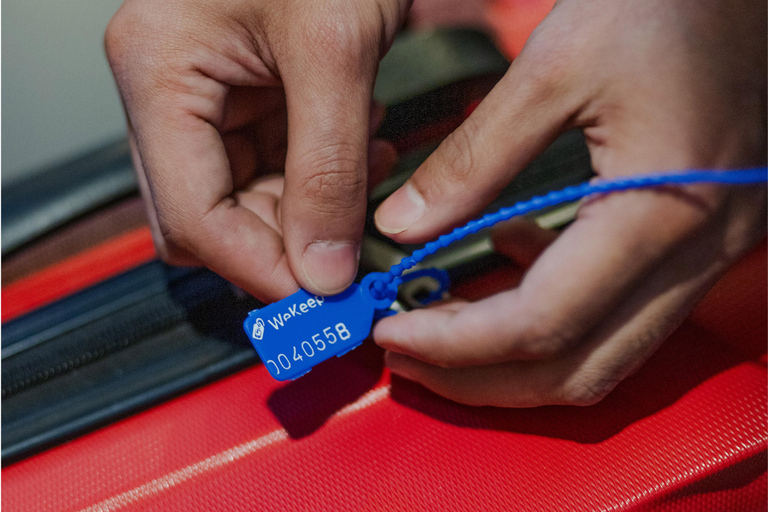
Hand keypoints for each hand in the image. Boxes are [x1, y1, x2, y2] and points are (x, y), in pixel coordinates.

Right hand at [105, 0, 405, 300]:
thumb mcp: (334, 51)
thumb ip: (327, 170)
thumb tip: (321, 270)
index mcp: (157, 74)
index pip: (193, 216)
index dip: (259, 268)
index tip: (321, 301)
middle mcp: (169, 90)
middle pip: (211, 216)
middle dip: (283, 244)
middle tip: (349, 264)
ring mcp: (207, 93)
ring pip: (247, 197)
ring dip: (309, 210)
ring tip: (366, 183)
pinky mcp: (249, 91)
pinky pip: (275, 163)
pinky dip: (321, 176)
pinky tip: (364, 150)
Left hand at [373, 0, 766, 405]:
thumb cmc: (667, 1)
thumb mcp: (554, 67)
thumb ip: (473, 159)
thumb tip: (402, 226)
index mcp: (661, 211)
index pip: (543, 323)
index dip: (455, 343)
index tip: (389, 332)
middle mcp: (696, 254)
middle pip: (576, 369)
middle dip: (478, 377)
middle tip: (402, 356)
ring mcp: (705, 255)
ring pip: (600, 356)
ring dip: (511, 360)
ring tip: (436, 331)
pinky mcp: (696, 241)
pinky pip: (619, 312)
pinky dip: (552, 311)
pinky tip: (505, 257)